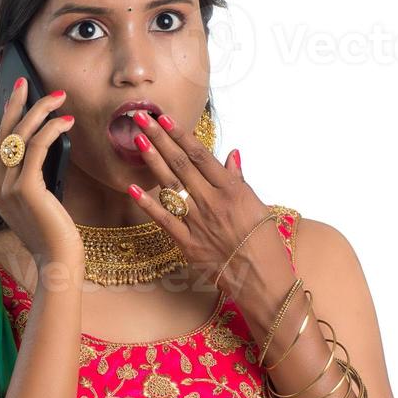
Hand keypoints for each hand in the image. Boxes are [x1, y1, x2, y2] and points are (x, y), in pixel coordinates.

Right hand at [0, 77, 82, 269]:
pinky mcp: (25, 189)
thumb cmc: (56, 234)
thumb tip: (46, 146)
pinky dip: (51, 130)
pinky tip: (65, 122)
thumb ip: (35, 179)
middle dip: (16, 105)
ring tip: (58, 98)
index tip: (17, 97)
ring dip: (40, 112)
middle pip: (5, 136)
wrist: (59, 262)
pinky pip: (37, 149)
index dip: (8, 118)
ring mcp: (7, 189)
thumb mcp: (41, 202)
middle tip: (26, 83)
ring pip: (21, 138)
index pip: (1, 146)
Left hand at [123, 110, 280, 295]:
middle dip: (160, 139)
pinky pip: (164, 220)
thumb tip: (232, 154)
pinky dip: (147, 204)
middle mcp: (213, 202)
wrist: (263, 279)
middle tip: (142, 118)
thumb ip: (239, 179)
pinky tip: (132, 188)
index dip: (181, 134)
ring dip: (152, 161)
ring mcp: (199, 222)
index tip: (165, 117)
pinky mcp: (188, 244)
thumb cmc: (264, 243)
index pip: (201, 155)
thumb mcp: (257, 205)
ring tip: (137, 140)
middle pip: (181, 164)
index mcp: (232, 190)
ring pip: (170, 185)